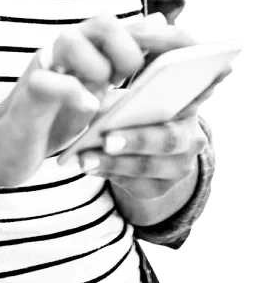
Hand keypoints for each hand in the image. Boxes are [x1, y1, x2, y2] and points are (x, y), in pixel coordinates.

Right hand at [0, 11, 198, 189]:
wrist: (3, 148)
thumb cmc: (53, 118)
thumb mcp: (95, 88)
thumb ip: (123, 58)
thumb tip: (158, 22)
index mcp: (85, 47)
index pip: (127, 26)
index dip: (162, 35)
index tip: (192, 48)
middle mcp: (64, 48)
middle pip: (102, 22)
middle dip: (128, 50)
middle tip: (130, 80)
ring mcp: (44, 67)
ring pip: (72, 41)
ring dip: (98, 69)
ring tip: (102, 95)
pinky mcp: (27, 93)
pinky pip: (50, 83)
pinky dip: (75, 95)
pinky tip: (89, 111)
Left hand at [78, 72, 227, 199]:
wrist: (145, 141)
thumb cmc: (133, 106)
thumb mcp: (130, 95)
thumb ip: (123, 95)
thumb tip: (96, 100)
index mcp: (188, 104)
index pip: (197, 96)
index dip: (181, 97)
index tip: (147, 97)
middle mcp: (192, 138)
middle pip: (168, 140)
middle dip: (135, 140)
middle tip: (107, 140)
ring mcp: (181, 167)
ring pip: (148, 168)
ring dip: (113, 163)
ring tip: (85, 158)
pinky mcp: (162, 188)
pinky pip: (137, 186)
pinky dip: (110, 174)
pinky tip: (89, 166)